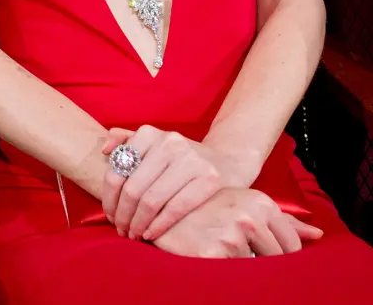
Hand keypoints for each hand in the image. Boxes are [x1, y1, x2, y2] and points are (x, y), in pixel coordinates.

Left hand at [102, 126, 249, 241]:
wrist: (227, 160)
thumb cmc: (180, 158)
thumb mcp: (154, 143)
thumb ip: (126, 141)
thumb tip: (105, 150)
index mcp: (149, 134)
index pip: (118, 170)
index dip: (109, 198)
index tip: (108, 215)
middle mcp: (169, 143)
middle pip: (133, 188)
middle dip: (122, 214)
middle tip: (120, 229)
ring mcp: (190, 160)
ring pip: (152, 200)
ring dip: (138, 223)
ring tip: (133, 233)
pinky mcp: (209, 178)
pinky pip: (175, 208)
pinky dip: (159, 225)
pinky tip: (150, 234)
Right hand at [153, 187, 321, 257]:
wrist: (159, 210)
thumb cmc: (206, 210)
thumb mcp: (243, 206)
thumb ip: (280, 220)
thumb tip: (317, 235)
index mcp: (260, 201)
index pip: (291, 245)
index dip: (275, 256)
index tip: (252, 252)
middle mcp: (250, 213)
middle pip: (278, 259)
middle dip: (258, 263)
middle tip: (230, 253)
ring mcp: (233, 230)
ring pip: (256, 268)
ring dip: (238, 266)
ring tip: (214, 250)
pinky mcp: (216, 250)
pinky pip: (236, 274)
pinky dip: (223, 271)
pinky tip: (206, 256)